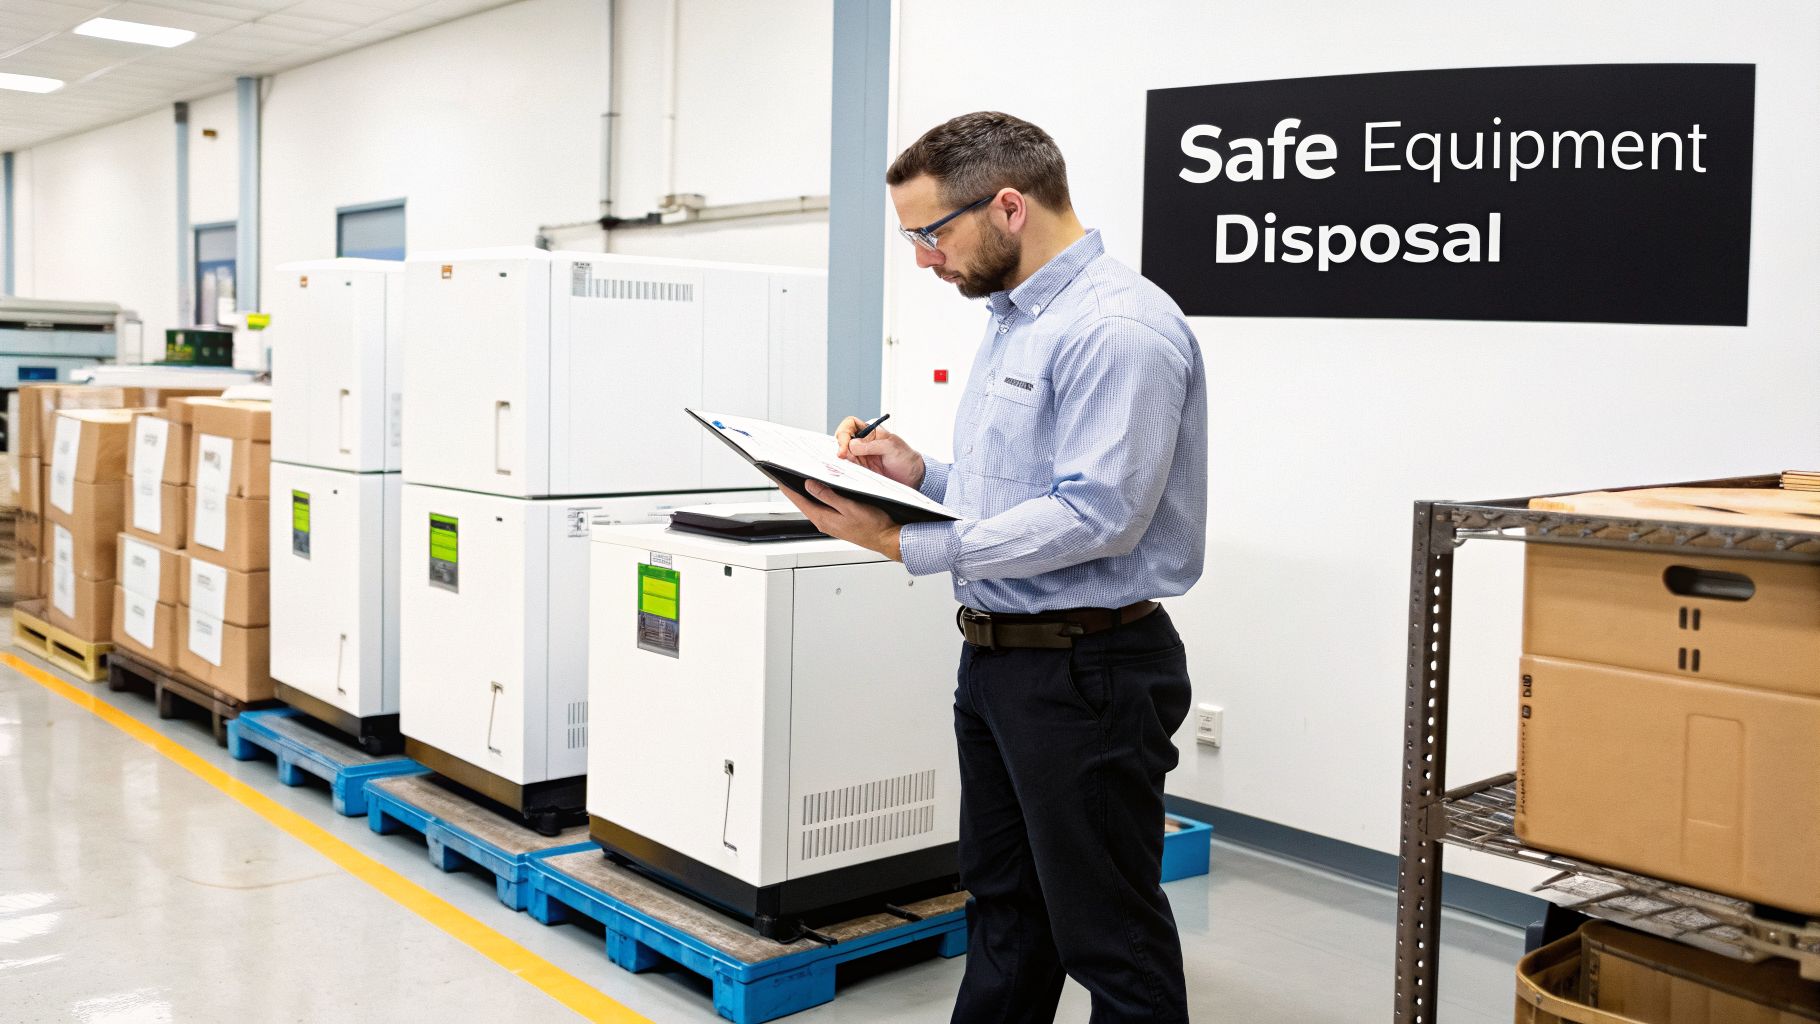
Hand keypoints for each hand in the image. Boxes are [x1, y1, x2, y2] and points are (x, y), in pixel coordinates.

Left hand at [779, 480, 901, 561]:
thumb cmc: (872, 525)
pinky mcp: (837, 523)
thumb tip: (810, 485)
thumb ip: (828, 496)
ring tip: (800, 480)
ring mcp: (830, 524)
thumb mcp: (849, 506)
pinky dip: (818, 499)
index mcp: (823, 518)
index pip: (799, 501)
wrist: (886, 538)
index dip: (788, 488)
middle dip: (794, 489)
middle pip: (803, 503)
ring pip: (812, 506)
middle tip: (786, 474)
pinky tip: (821, 492)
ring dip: (806, 494)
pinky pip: (822, 509)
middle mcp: (824, 523)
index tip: (778, 477)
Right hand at [834, 416, 925, 488]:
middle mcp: (863, 444)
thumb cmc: (905, 458)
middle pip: (842, 440)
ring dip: (841, 459)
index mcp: (870, 433)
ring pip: (843, 455)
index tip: (846, 445)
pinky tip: (845, 471)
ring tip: (844, 465)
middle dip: (840, 447)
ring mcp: (860, 457)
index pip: (850, 424)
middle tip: (842, 457)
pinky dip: (844, 469)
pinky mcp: (861, 470)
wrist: (912, 477)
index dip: (845, 432)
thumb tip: (852, 445)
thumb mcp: (891, 447)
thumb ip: (871, 445)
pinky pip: (848, 468)